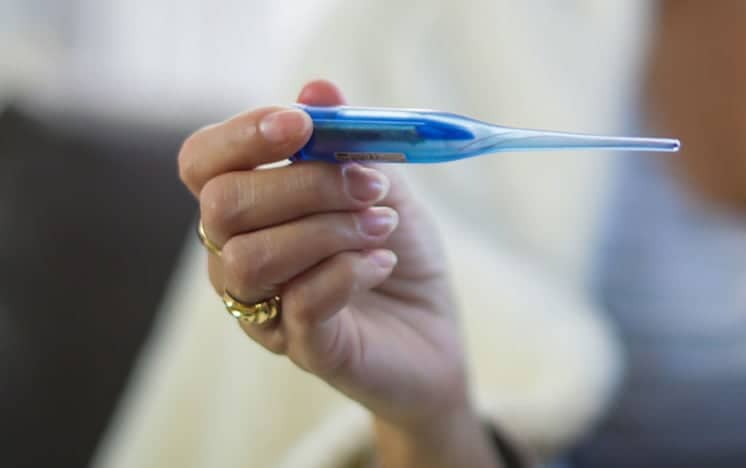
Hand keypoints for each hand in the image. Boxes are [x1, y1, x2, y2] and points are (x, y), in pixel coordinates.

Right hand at [179, 81, 496, 467]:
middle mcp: (236, 255)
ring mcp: (262, 308)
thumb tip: (318, 87)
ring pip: (250, 257)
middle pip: (222, 205)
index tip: (301, 124)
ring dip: (327, 229)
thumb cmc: (393, 247)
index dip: (241, 135)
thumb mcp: (382, 182)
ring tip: (382, 226)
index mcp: (248, 205)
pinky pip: (299, 304)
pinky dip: (347, 271)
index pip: (202, 162)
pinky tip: (382, 263)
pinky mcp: (301, 349)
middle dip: (304, 183)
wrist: (435, 329)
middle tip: (370, 185)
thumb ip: (348, 140)